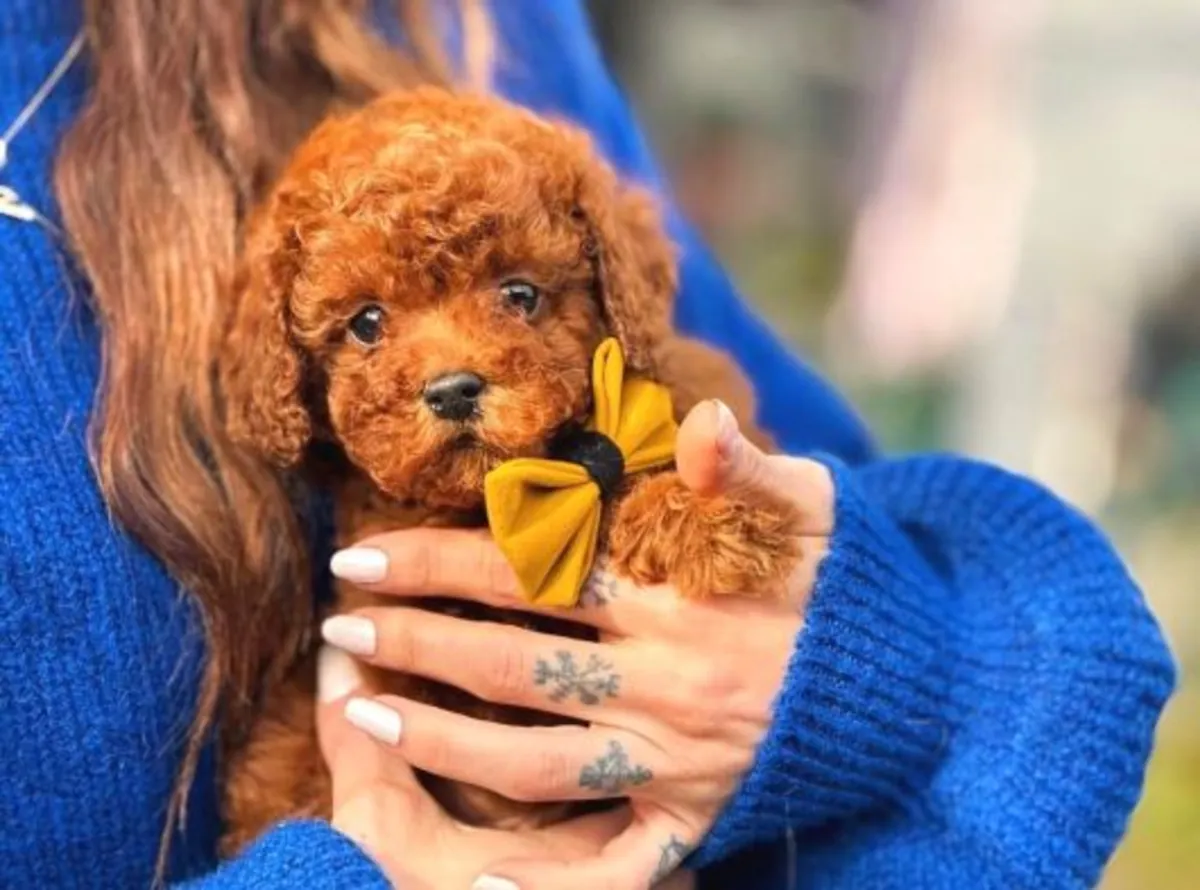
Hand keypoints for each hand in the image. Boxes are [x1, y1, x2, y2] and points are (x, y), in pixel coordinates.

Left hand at [323, 401, 831, 887]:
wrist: (919, 684)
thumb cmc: (848, 582)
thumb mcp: (814, 505)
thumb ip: (747, 468)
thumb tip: (703, 424)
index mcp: (683, 599)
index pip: (530, 573)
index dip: (434, 560)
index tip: (360, 553)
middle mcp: (670, 683)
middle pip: (509, 665)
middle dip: (411, 642)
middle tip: (336, 625)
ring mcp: (678, 760)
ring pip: (531, 763)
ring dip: (437, 740)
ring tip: (357, 715)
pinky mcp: (698, 817)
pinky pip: (613, 865)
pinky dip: (545, 879)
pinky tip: (472, 877)